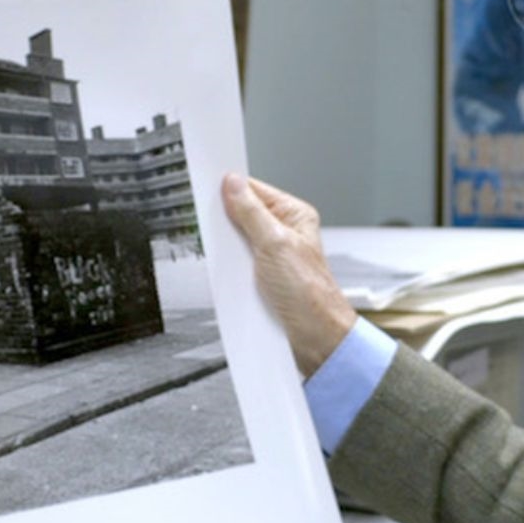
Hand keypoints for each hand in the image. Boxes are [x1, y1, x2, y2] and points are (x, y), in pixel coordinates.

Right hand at [222, 174, 356, 377]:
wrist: (315, 339)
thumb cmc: (311, 295)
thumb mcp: (275, 244)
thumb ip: (251, 212)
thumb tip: (232, 184)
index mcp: (293, 216)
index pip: (254, 190)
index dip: (231, 189)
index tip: (208, 188)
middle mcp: (283, 234)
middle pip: (241, 216)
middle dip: (227, 224)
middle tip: (220, 230)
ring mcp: (271, 256)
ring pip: (236, 242)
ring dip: (228, 251)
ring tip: (232, 260)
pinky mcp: (261, 278)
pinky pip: (237, 266)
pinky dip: (229, 270)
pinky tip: (230, 276)